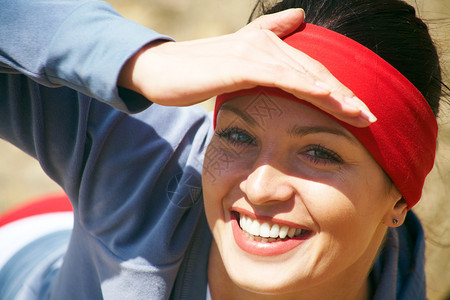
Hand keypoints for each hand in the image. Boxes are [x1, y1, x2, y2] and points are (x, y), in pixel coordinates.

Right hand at [118, 9, 375, 126]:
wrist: (160, 70)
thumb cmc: (198, 72)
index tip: (358, 112)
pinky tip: (325, 96)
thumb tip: (296, 17)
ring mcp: (256, 51)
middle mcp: (268, 44)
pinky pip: (280, 76)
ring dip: (335, 94)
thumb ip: (267, 39)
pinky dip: (305, 86)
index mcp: (270, 48)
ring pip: (304, 73)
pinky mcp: (242, 63)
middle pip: (316, 71)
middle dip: (346, 95)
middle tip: (371, 116)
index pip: (311, 71)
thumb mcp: (236, 61)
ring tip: (360, 114)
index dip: (337, 90)